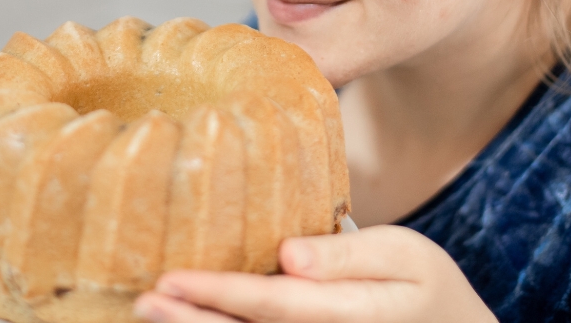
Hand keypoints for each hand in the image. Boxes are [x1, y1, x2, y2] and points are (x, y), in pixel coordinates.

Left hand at [133, 225, 496, 322]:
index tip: (169, 278)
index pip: (269, 303)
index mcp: (347, 314)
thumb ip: (347, 256)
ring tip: (150, 312)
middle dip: (189, 321)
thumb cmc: (427, 287)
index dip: (215, 293)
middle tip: (143, 299)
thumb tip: (287, 254)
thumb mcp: (405, 255)